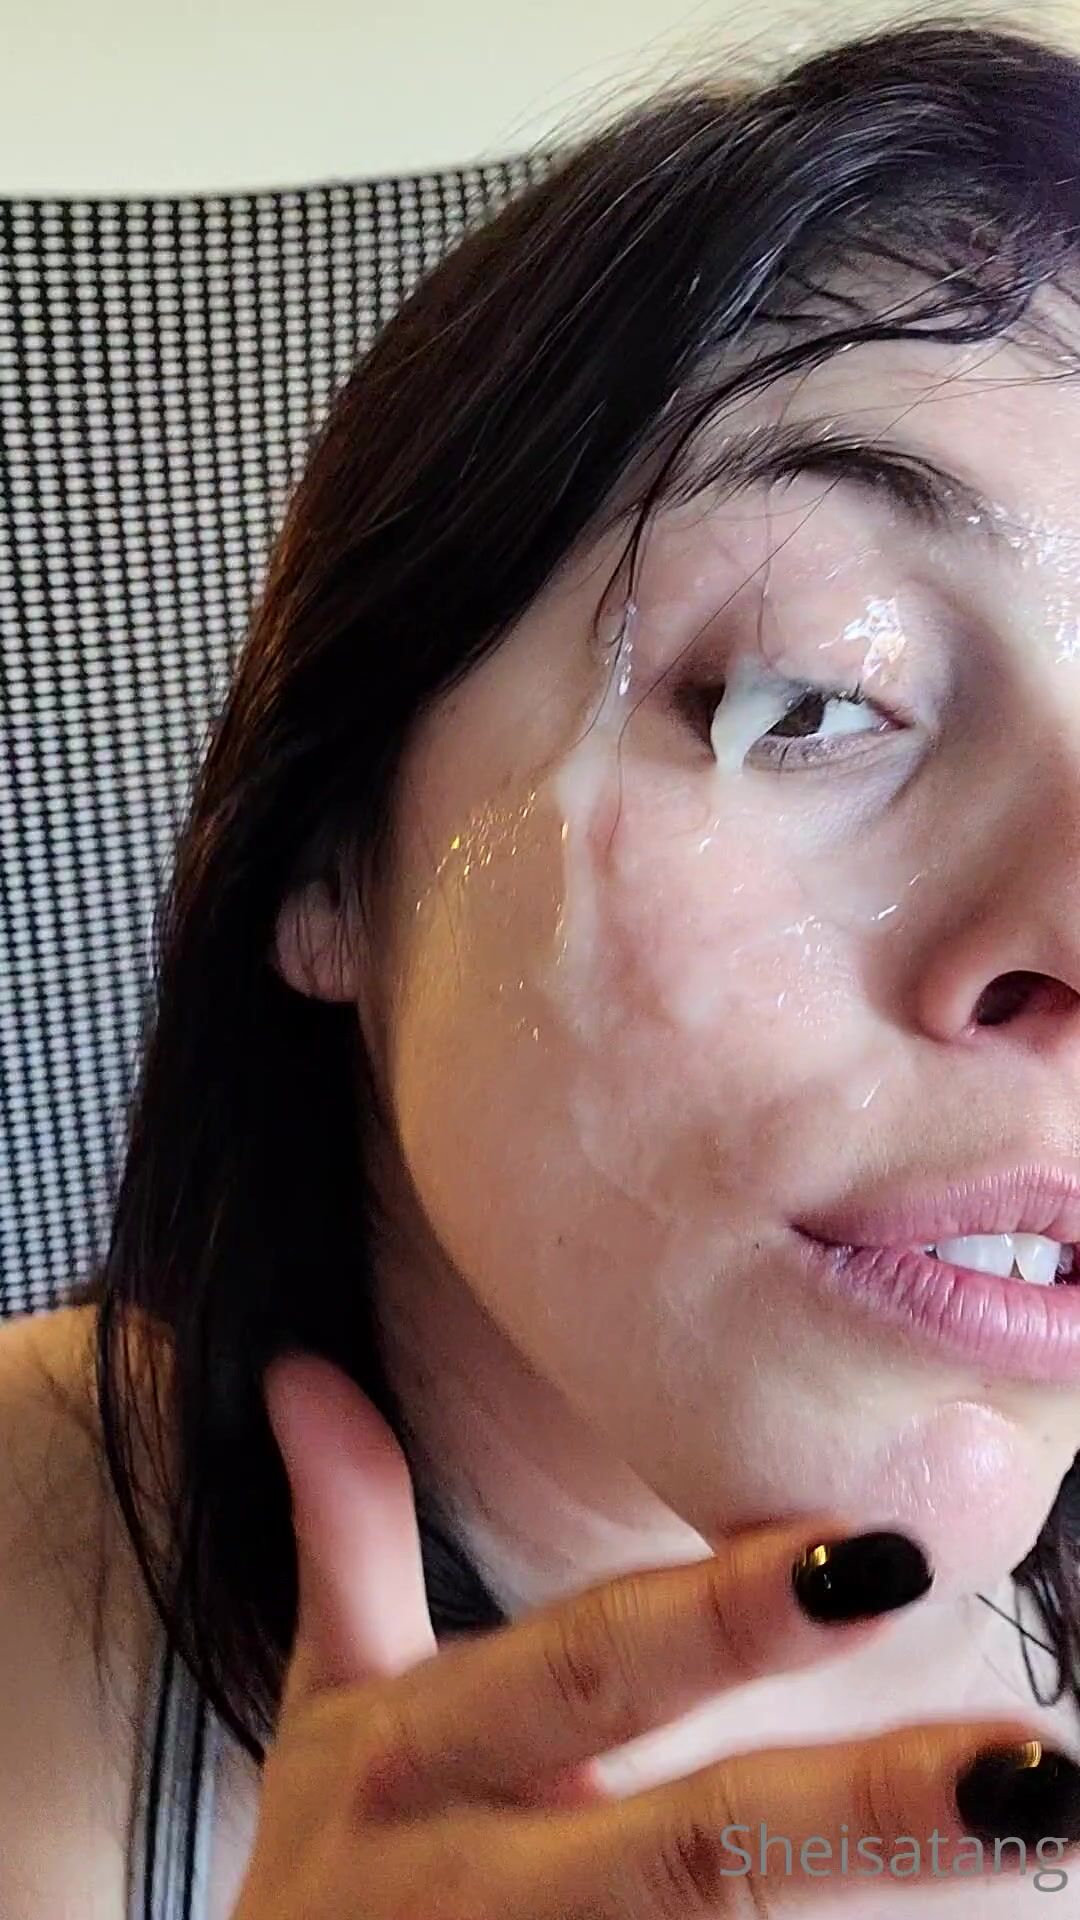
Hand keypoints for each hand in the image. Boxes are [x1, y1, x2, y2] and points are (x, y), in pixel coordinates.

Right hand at [230, 1351, 1079, 1914]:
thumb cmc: (345, 1877)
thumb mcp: (328, 1717)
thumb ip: (347, 1544)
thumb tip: (305, 1372)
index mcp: (419, 1763)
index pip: (595, 1670)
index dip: (728, 1618)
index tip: (884, 1555)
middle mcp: (474, 1890)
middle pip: (690, 1858)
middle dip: (861, 1817)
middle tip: (1040, 1769)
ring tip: (1054, 1838)